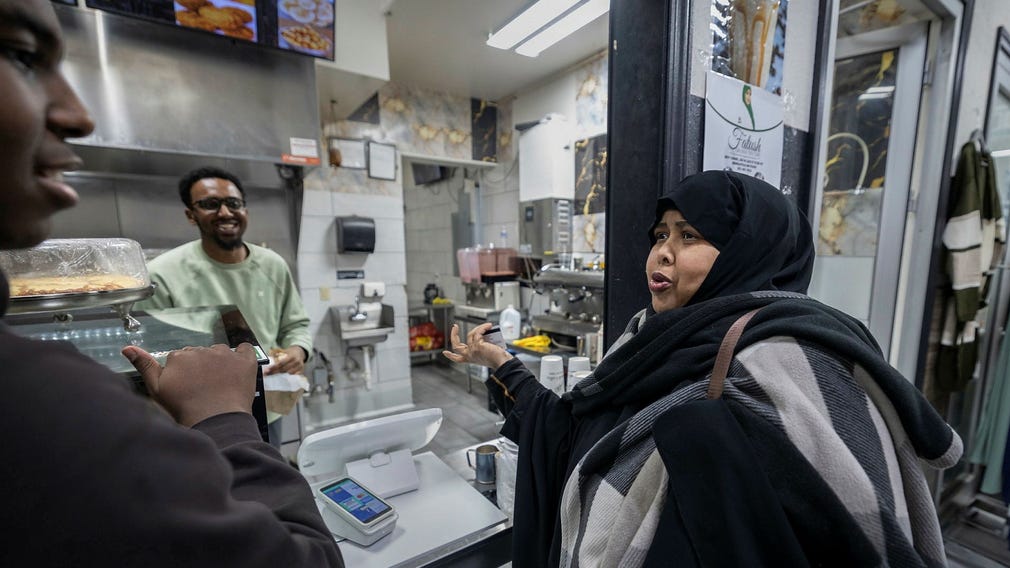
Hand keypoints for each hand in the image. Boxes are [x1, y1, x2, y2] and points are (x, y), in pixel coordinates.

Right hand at [122, 343, 258, 427]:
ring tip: (219, 386)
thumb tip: (127, 347)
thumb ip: (144, 366)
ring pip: (220, 353)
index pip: (181, 358)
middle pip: (200, 354)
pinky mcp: (245, 361)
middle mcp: (202, 350)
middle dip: (201, 368)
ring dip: (220, 363)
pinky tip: (238, 369)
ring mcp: (225, 354)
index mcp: (179, 356)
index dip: (184, 374)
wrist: (215, 422)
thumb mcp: (157, 389)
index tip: (187, 388)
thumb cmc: (184, 409)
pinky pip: (245, 349)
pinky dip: (243, 355)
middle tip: (202, 389)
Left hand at [266, 346, 305, 375]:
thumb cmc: (290, 352)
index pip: (281, 363)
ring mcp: (300, 366)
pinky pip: (294, 375)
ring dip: (281, 374)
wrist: (300, 352)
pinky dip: (288, 376)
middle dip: (275, 372)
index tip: (268, 370)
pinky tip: (283, 377)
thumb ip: (278, 355)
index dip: (274, 367)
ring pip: (288, 373)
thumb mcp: (284, 351)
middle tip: (268, 374)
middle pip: (284, 369)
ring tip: (274, 374)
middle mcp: (296, 361)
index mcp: (292, 356)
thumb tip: (268, 359)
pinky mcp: (302, 370)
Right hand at [442, 323, 512, 369]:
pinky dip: (483, 327)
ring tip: (488, 326)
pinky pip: (478, 332)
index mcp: (471, 359)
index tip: (445, 352)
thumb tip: (485, 334)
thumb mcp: (487, 353)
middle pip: (456, 346)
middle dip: (453, 335)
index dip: (450, 356)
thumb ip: (482, 346)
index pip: (458, 359)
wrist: (503, 363)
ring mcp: (472, 350)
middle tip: (454, 327)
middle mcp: (470, 356)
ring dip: (479, 328)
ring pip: (471, 334)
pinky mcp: (478, 345)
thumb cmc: (499, 360)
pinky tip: (489, 326)